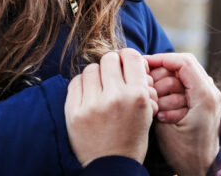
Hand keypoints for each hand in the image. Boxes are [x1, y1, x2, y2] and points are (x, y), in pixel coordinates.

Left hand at [65, 48, 157, 166]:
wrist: (111, 166)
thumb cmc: (132, 137)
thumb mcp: (147, 111)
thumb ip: (141, 84)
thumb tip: (131, 58)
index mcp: (137, 96)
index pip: (131, 56)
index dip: (128, 58)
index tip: (125, 64)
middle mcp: (115, 97)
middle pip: (109, 58)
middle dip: (112, 65)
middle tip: (112, 76)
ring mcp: (92, 104)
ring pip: (91, 68)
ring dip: (96, 75)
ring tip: (99, 88)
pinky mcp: (74, 112)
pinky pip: (75, 82)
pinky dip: (82, 85)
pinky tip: (88, 95)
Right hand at [145, 53, 220, 175]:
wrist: (202, 170)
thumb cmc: (185, 153)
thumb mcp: (165, 126)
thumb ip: (157, 99)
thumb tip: (145, 79)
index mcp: (205, 95)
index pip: (183, 61)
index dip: (161, 59)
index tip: (142, 65)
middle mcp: (211, 91)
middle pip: (182, 66)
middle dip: (161, 76)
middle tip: (147, 90)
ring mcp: (209, 96)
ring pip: (182, 77)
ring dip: (165, 86)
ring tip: (156, 105)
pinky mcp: (204, 102)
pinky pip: (186, 87)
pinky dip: (171, 94)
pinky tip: (162, 109)